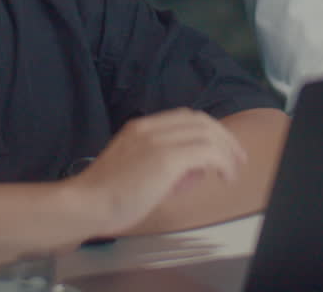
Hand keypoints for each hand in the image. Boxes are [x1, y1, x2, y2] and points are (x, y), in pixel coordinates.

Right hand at [65, 108, 246, 236]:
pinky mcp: (165, 159)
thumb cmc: (105, 197)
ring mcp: (158, 141)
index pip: (185, 117)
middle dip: (224, 138)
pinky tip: (225, 176)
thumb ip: (161, 165)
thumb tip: (193, 171)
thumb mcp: (133, 171)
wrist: (85, 204)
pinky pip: (207, 152)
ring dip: (227, 150)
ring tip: (233, 171)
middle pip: (200, 121)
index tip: (222, 148)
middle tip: (237, 158)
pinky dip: (222, 162)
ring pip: (208, 133)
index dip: (209, 130)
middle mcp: (150, 128)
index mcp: (140, 128)